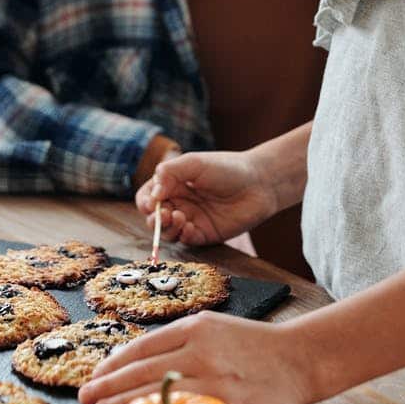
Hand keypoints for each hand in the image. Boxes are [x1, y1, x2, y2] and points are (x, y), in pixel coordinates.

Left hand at [77, 311, 311, 403]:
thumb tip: (135, 361)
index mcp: (196, 327)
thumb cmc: (253, 344)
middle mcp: (201, 350)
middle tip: (84, 396)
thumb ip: (179, 341)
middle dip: (108, 384)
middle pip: (143, 370)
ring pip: (158, 393)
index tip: (94, 374)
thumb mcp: (214, 327)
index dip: (113, 362)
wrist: (300, 358)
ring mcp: (215, 379)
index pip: (142, 346)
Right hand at [135, 149, 276, 245]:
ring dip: (166, 228)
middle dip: (154, 218)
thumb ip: (170, 172)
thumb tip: (153, 194)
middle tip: (164, 214)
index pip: (148, 196)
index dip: (145, 201)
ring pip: (168, 231)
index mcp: (173, 184)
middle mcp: (180, 203)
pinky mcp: (205, 234)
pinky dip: (182, 236)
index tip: (151, 202)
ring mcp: (192, 219)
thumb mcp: (194, 163)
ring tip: (178, 217)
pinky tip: (189, 226)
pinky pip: (186, 240)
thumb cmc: (227, 168)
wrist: (259, 183)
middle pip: (154, 217)